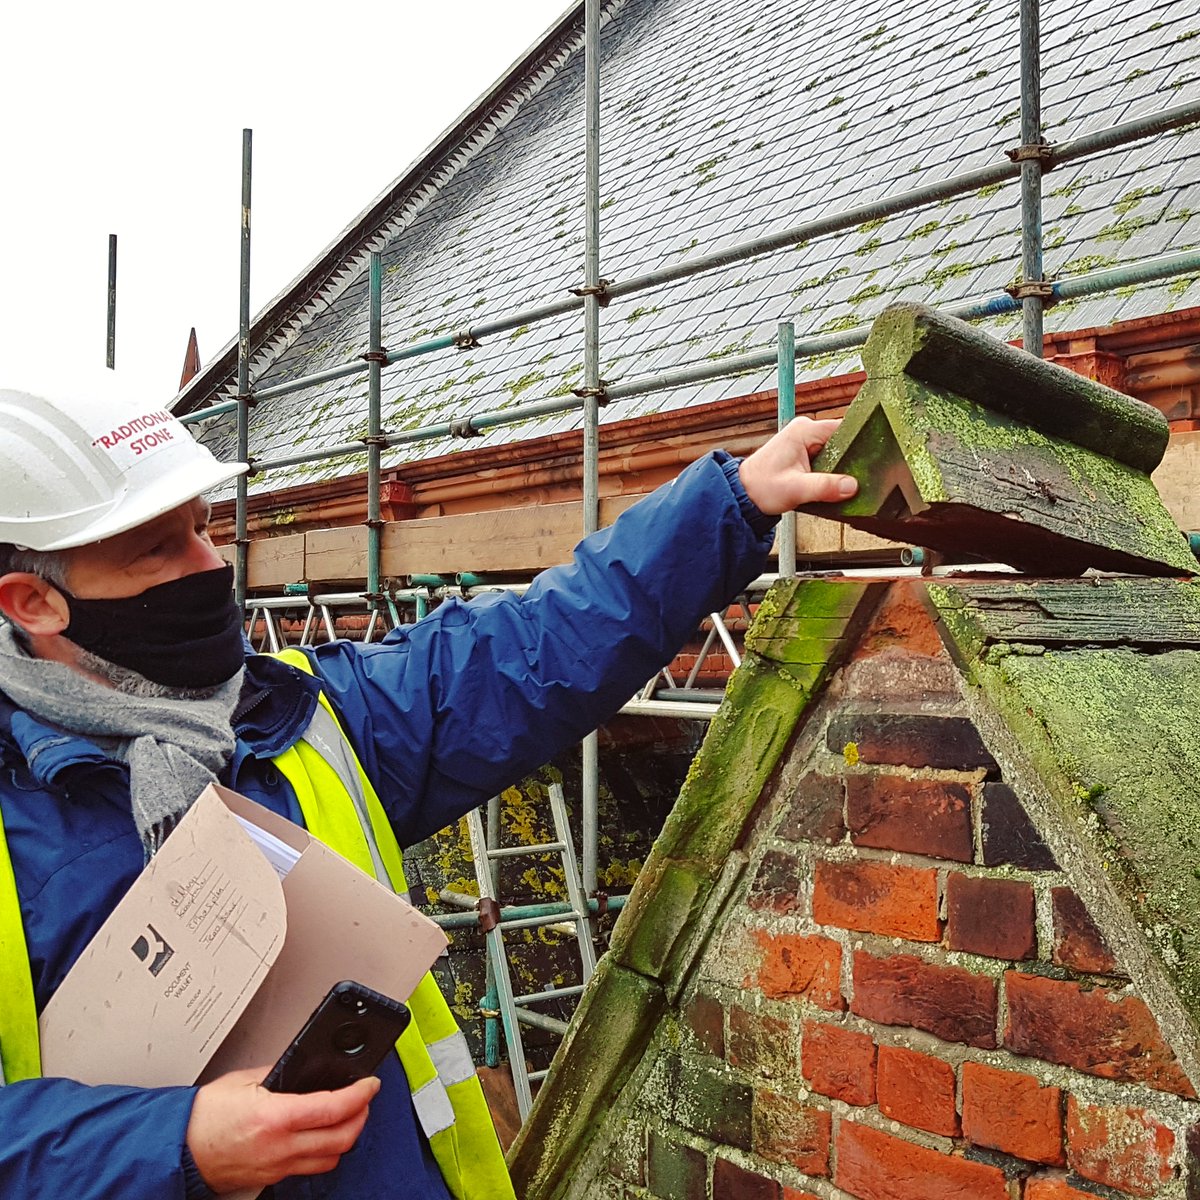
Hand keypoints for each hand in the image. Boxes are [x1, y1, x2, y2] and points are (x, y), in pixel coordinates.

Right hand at [186, 1067, 379, 1191]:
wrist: (177, 1150)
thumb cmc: (202, 1117)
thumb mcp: (243, 1080)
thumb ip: (279, 1071)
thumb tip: (303, 1066)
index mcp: (275, 1117)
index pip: (334, 1107)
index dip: (360, 1094)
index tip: (370, 1084)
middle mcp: (279, 1146)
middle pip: (342, 1138)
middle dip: (361, 1116)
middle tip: (364, 1098)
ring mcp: (277, 1166)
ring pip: (330, 1159)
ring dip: (346, 1137)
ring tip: (348, 1116)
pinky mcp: (271, 1178)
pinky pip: (310, 1169)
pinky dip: (324, 1152)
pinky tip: (323, 1136)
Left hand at [738, 417, 857, 514]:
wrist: (743, 495)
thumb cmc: (761, 488)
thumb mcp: (795, 489)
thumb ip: (824, 487)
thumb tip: (852, 486)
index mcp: (804, 430)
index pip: (844, 429)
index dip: (860, 443)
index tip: (873, 458)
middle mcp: (806, 431)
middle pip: (843, 441)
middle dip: (852, 460)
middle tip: (864, 478)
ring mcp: (805, 442)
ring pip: (837, 452)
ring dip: (842, 468)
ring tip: (851, 484)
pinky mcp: (805, 455)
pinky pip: (828, 460)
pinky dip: (833, 472)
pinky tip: (838, 485)